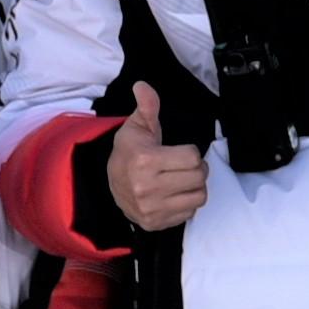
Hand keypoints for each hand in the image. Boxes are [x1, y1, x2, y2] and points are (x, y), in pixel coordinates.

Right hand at [106, 89, 207, 235]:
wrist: (109, 185)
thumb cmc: (129, 152)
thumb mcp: (137, 126)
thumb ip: (147, 106)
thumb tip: (142, 85)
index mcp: (145, 161)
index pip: (192, 157)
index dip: (190, 152)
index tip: (179, 152)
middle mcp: (147, 188)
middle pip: (199, 177)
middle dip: (196, 169)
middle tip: (183, 166)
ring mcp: (151, 209)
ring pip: (199, 197)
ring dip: (195, 187)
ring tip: (180, 180)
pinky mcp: (155, 223)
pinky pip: (190, 213)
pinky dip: (186, 203)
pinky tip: (173, 195)